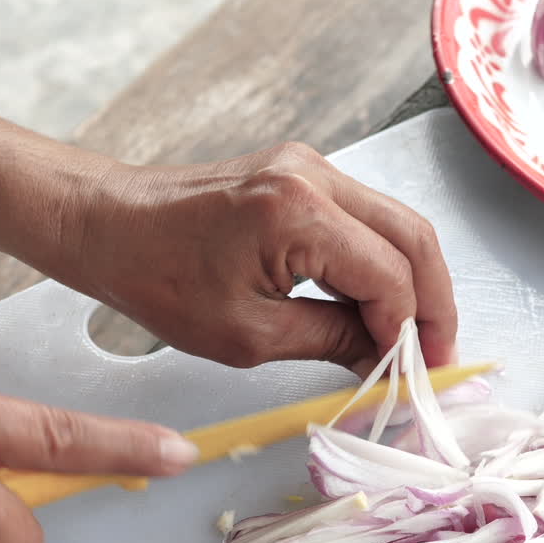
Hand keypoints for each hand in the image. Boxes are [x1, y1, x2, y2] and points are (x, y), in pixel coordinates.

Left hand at [50, 142, 457, 373]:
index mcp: (297, 211)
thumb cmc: (156, 277)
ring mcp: (312, 167)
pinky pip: (367, 218)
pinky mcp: (303, 174)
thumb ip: (331, 341)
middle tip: (437, 358)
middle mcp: (314, 175)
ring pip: (398, 224)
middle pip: (414, 237)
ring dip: (414, 282)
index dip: (413, 331)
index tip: (418, 375)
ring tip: (413, 339)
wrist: (106, 224)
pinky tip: (379, 306)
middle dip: (435, 303)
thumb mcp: (247, 335)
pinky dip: (383, 263)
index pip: (390, 275)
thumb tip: (386, 362)